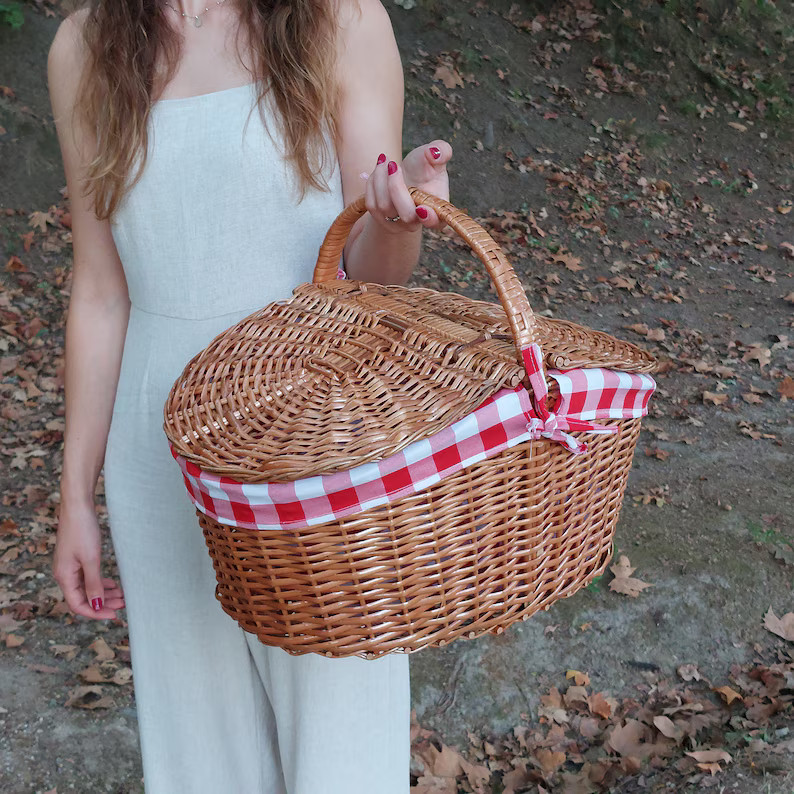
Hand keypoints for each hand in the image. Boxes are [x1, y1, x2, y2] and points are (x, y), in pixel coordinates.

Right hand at [53, 499, 124, 620]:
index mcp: (64, 576)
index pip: (78, 604)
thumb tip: (96, 604)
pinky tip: (114, 584)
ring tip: (122, 596)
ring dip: (104, 593)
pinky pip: (89, 576)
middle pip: (83, 597)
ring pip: (88, 587)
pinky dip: (101, 582)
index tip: (114, 615)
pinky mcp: (78, 558)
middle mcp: (65, 574)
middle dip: (103, 603)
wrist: (78, 506)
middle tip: (123, 605)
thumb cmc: (82, 530)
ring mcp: (71, 565)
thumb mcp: (91, 559)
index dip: (95, 612)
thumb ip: (94, 583)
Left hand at [360, 140, 451, 232]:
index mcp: (436, 210)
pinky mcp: (380, 218)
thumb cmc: (424, 169)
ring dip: (381, 179)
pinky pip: (371, 203)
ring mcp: (397, 223)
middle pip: (406, 215)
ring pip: (384, 207)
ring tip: (386, 160)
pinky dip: (372, 182)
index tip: (421, 208)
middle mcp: (416, 222)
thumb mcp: (435, 158)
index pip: (436, 222)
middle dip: (396, 187)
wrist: (407, 177)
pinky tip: (379, 170)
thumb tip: (435, 153)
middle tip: (393, 164)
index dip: (430, 219)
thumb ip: (442, 151)